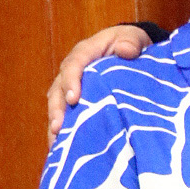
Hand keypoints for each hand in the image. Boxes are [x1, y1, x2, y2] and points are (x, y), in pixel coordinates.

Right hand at [47, 25, 152, 142]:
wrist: (130, 50)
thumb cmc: (131, 44)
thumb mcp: (134, 38)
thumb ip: (131, 43)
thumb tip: (127, 51)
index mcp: (86, 52)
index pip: (74, 65)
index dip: (71, 81)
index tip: (73, 99)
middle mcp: (74, 69)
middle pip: (58, 88)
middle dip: (57, 109)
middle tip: (58, 128)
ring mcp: (72, 85)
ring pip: (57, 103)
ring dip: (55, 123)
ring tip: (55, 144)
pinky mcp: (76, 100)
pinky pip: (65, 114)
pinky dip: (62, 131)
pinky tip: (61, 149)